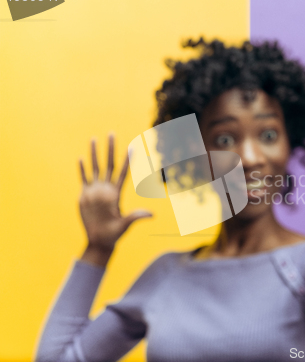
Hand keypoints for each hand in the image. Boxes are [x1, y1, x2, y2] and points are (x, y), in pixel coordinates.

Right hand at [79, 134, 152, 251]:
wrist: (100, 240)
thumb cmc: (114, 234)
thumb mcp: (126, 225)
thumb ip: (136, 217)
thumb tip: (152, 215)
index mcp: (116, 193)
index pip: (122, 172)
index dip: (127, 159)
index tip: (132, 146)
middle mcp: (106, 188)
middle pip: (109, 163)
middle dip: (110, 148)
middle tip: (112, 133)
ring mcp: (95, 190)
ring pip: (95, 167)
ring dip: (94, 153)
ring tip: (94, 139)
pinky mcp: (85, 195)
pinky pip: (84, 178)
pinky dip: (82, 168)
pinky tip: (82, 158)